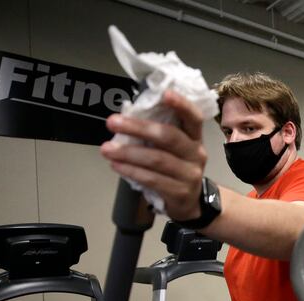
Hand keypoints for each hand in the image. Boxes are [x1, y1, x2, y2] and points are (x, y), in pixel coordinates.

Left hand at [100, 90, 207, 220]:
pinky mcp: (180, 192)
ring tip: (106, 149)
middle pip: (169, 136)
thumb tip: (125, 118)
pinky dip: (132, 171)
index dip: (181, 105)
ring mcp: (190, 174)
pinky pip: (152, 179)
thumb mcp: (174, 149)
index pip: (193, 117)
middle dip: (138, 127)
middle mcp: (196, 154)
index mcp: (195, 138)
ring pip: (158, 159)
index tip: (164, 94)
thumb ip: (158, 134)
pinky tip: (117, 166)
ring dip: (128, 153)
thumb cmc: (175, 169)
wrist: (189, 203)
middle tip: (112, 122)